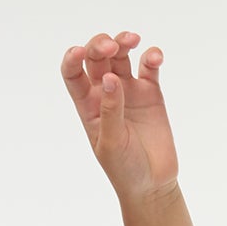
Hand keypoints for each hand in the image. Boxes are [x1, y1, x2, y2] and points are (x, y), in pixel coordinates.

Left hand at [61, 31, 179, 201]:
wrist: (152, 184)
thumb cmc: (124, 169)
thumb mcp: (111, 143)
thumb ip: (110, 110)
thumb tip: (109, 78)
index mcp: (88, 107)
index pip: (73, 75)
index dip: (72, 58)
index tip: (79, 52)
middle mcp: (105, 94)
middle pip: (97, 58)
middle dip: (101, 45)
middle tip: (112, 48)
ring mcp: (129, 91)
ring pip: (121, 55)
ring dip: (123, 42)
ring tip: (132, 41)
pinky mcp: (151, 92)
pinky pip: (148, 66)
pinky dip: (151, 56)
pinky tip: (154, 59)